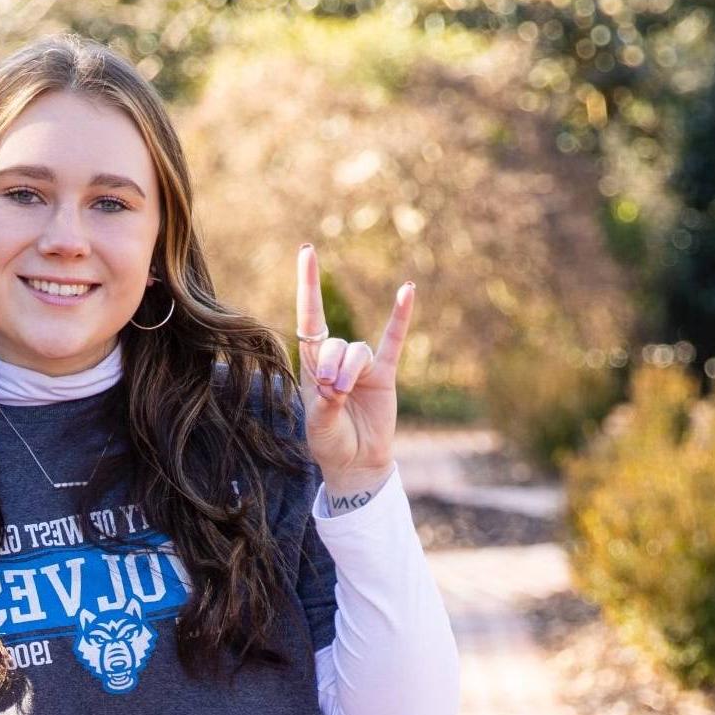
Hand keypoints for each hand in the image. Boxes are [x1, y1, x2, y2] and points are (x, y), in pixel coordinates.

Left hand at [296, 243, 413, 494]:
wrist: (356, 462)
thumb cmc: (330, 444)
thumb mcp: (319, 428)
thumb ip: (325, 405)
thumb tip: (338, 386)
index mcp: (312, 366)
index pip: (309, 319)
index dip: (308, 287)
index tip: (307, 252)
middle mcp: (336, 360)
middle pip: (333, 343)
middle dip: (332, 365)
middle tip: (332, 392)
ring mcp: (361, 366)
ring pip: (357, 352)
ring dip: (349, 371)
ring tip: (344, 395)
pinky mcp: (384, 374)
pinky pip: (393, 341)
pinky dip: (400, 317)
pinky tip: (407, 291)